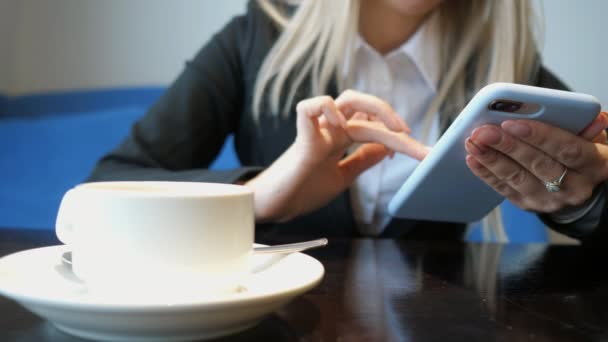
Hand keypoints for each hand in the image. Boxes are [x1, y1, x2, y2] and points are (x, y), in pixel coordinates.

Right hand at [245, 90, 429, 221]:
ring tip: (391, 129)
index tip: (419, 153)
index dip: (398, 136)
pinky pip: (310, 108)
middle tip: (410, 135)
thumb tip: (388, 147)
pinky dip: (326, 108)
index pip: (374, 127)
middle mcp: (331, 131)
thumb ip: (363, 160)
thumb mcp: (343, 177)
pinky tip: (339, 124)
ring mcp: (317, 132)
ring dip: (376, 108)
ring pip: (347, 100)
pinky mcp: (302, 140)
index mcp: (340, 139)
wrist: (276, 208)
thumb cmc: (303, 190)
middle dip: (392, 117)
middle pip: (364, 106)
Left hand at [465, 112, 607, 213]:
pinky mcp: (529, 204)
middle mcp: (575, 186)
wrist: (578, 184)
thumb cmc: (580, 150)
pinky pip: (504, 188)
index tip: (510, 123)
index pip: (566, 148)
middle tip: (483, 131)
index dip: (538, 136)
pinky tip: (473, 158)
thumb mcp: (592, 136)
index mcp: (595, 163)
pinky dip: (486, 172)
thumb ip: (585, 126)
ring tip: (472, 142)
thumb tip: (593, 119)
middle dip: (506, 146)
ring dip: (491, 159)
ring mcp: (550, 199)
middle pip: (537, 164)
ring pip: (517, 178)